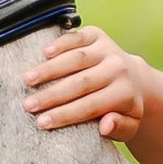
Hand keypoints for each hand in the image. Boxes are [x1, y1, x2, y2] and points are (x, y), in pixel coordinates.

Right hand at [24, 26, 149, 145]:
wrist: (134, 79)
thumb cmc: (124, 108)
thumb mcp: (129, 127)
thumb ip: (120, 128)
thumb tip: (106, 125)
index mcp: (125, 93)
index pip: (91, 105)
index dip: (64, 114)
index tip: (42, 123)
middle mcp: (118, 68)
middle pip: (81, 83)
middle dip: (52, 95)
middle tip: (28, 105)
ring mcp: (108, 49)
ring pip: (76, 58)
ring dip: (50, 69)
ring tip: (28, 80)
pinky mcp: (98, 35)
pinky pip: (77, 37)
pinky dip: (61, 43)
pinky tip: (44, 52)